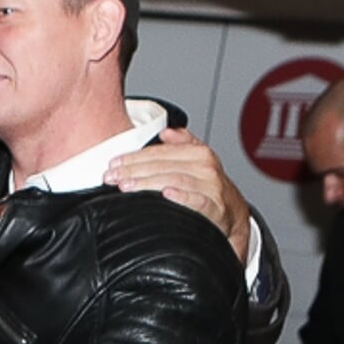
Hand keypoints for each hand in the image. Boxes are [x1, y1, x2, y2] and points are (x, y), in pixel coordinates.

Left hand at [105, 127, 251, 263]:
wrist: (231, 212)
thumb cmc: (208, 185)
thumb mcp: (197, 160)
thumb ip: (181, 144)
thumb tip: (166, 132)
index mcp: (198, 152)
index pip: (159, 153)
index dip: (133, 157)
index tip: (113, 164)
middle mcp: (205, 167)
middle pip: (162, 166)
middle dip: (133, 171)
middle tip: (111, 177)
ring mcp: (211, 187)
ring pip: (174, 180)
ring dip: (147, 183)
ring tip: (126, 186)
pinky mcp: (216, 208)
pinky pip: (197, 201)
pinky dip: (181, 197)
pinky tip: (165, 195)